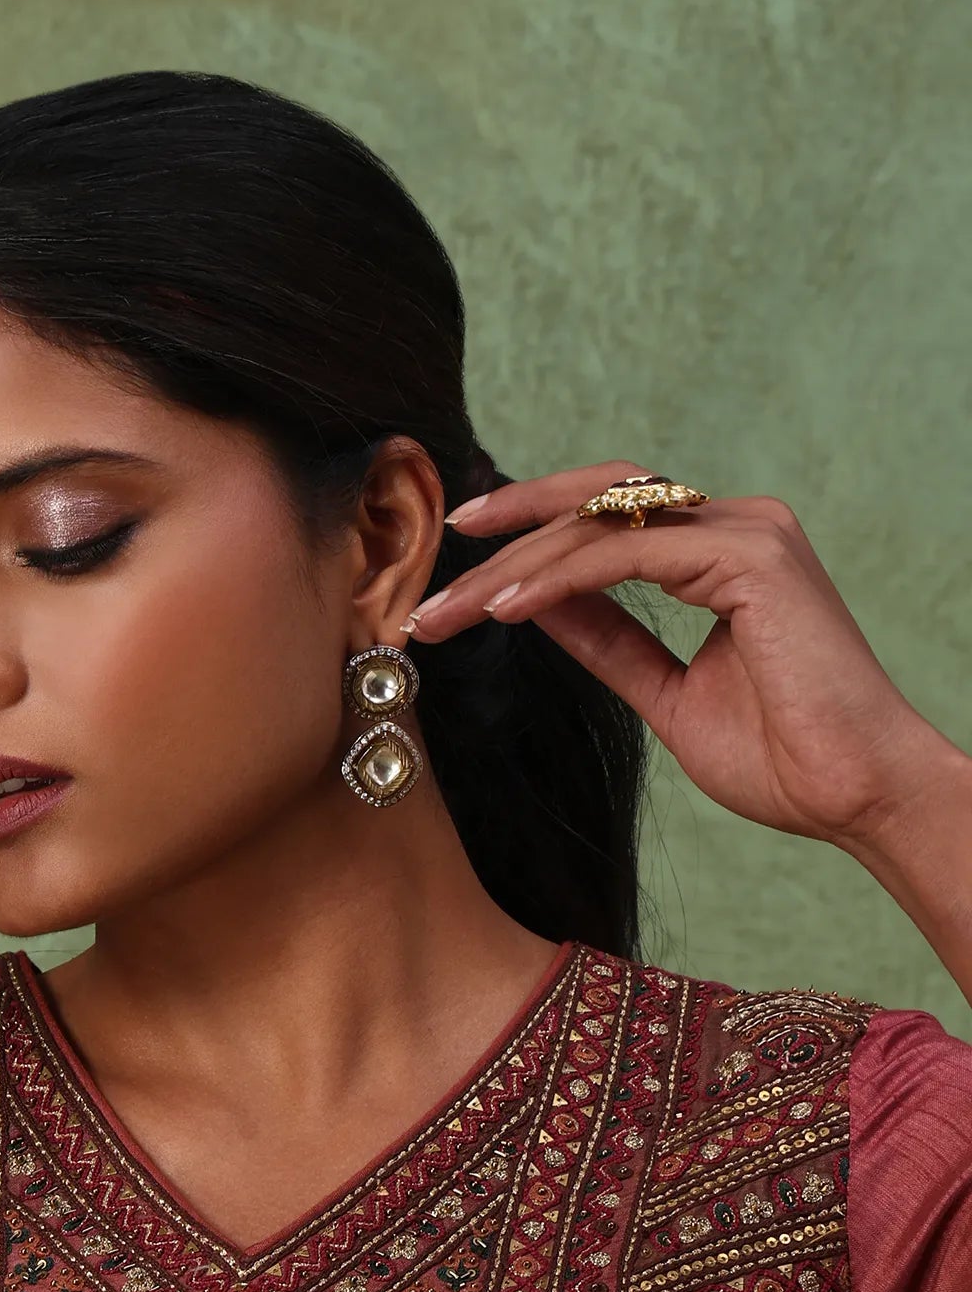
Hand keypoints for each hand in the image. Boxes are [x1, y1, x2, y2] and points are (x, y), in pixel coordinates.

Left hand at [405, 461, 959, 858]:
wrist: (855, 794)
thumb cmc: (782, 757)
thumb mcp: (665, 695)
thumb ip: (608, 642)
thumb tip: (538, 604)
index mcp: (721, 552)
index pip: (610, 519)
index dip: (531, 535)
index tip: (459, 573)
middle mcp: (736, 525)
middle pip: (600, 497)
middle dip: (510, 530)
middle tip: (435, 576)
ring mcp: (747, 532)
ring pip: (604, 521)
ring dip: (517, 564)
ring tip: (454, 609)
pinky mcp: (752, 557)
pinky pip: (630, 555)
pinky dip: (561, 577)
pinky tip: (507, 607)